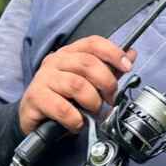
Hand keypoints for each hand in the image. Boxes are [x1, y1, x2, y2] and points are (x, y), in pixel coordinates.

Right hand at [18, 35, 137, 134]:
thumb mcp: (88, 82)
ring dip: (92, 102)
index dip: (113, 52)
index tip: (127, 67)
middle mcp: (55, 61)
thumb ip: (109, 69)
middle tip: (110, 99)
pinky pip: (62, 108)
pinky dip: (75, 119)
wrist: (34, 121)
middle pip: (88, 63)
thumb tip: (131, 54)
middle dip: (106, 83)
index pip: (93, 43)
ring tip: (94, 112)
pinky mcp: (35, 98)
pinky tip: (77, 123)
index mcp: (70, 53)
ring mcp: (43, 78)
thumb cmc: (63, 99)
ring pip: (77, 84)